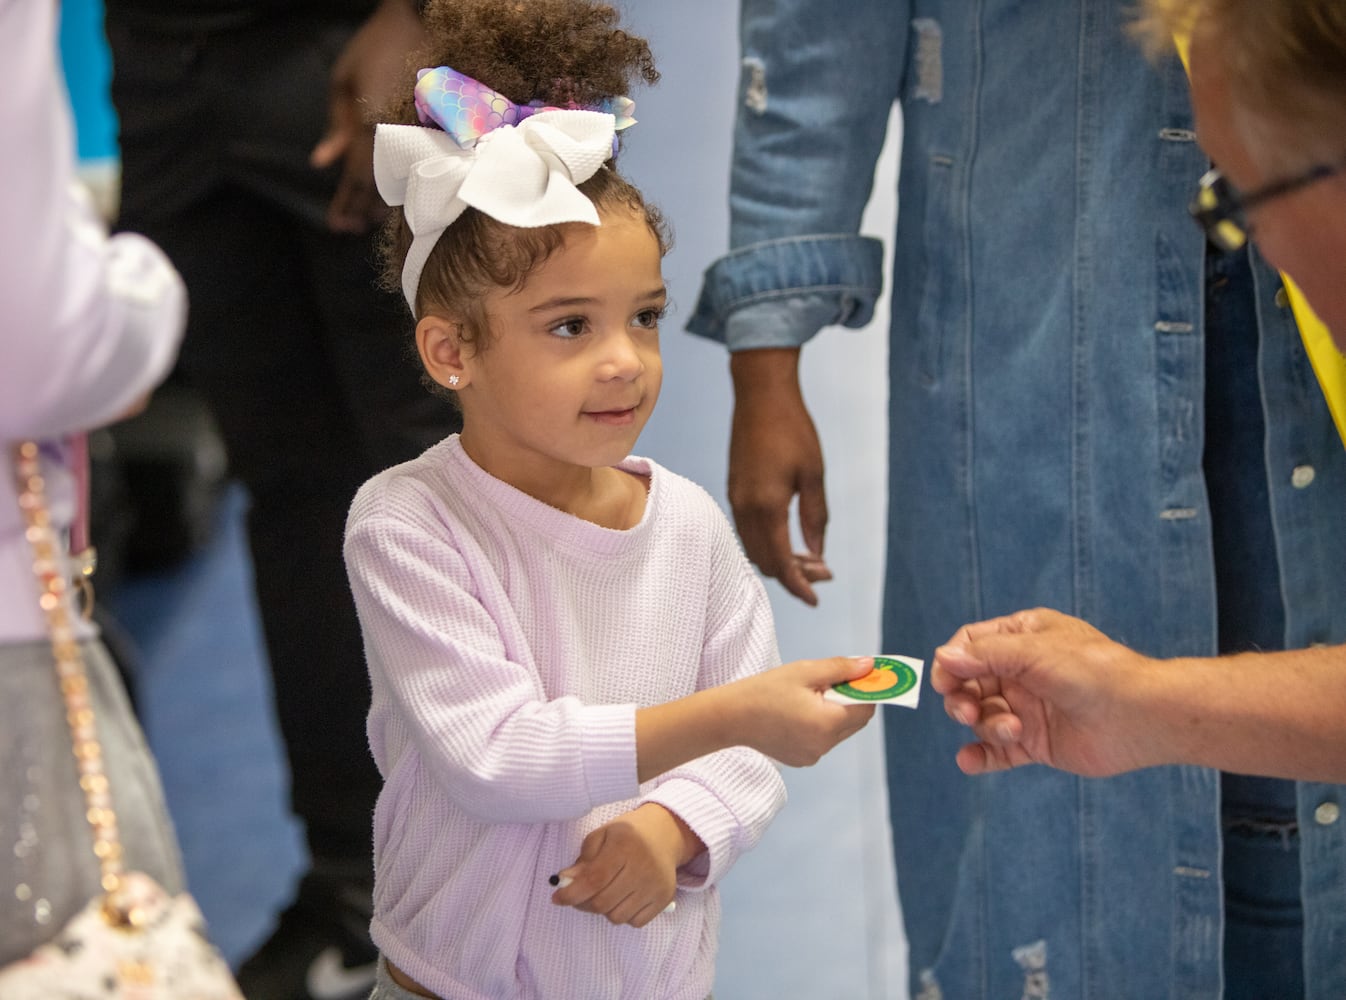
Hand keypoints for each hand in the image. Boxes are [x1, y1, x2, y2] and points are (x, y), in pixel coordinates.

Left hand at [311, 0, 424, 232]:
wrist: (428, 19)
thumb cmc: (378, 45)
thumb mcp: (342, 79)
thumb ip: (334, 125)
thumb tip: (322, 162)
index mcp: (371, 126)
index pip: (355, 178)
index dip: (345, 204)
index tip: (336, 225)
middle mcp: (399, 138)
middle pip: (379, 187)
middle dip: (362, 211)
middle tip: (347, 230)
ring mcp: (423, 136)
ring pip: (403, 180)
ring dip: (385, 204)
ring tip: (368, 221)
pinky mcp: (440, 131)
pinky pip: (421, 166)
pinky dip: (408, 184)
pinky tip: (399, 197)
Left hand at [551, 804, 697, 926]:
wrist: (664, 834)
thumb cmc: (627, 835)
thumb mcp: (602, 835)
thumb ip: (584, 858)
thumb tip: (566, 880)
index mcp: (625, 845)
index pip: (594, 879)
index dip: (572, 893)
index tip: (557, 898)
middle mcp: (644, 867)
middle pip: (603, 902)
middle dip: (583, 903)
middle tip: (578, 896)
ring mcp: (656, 885)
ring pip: (617, 916)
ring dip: (604, 910)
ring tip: (604, 894)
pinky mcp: (665, 899)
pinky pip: (635, 922)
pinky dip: (624, 915)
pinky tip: (622, 898)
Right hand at [728, 349, 831, 605]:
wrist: (760, 395)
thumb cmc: (793, 430)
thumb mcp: (813, 475)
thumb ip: (815, 518)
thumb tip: (816, 555)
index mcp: (766, 508)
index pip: (780, 563)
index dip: (798, 586)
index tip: (816, 600)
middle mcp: (745, 509)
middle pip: (764, 561)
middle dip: (793, 575)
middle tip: (823, 574)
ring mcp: (736, 500)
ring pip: (753, 548)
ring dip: (779, 560)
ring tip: (809, 559)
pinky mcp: (735, 491)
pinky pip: (747, 532)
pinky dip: (766, 544)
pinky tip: (787, 539)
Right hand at [733, 656, 874, 765]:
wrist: (730, 717)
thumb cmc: (764, 690)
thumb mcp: (805, 671)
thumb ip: (841, 669)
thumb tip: (869, 666)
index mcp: (827, 723)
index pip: (866, 708)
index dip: (868, 689)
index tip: (861, 674)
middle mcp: (824, 745)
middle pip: (855, 721)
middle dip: (851, 699)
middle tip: (832, 681)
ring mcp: (813, 756)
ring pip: (840, 731)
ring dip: (835, 712)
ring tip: (808, 696)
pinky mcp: (802, 760)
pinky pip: (823, 740)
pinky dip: (820, 725)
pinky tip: (798, 712)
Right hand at [931, 608, 1158, 777]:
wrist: (1141, 716)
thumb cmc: (1093, 672)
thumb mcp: (1034, 653)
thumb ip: (985, 655)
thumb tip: (942, 657)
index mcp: (1023, 638)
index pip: (971, 645)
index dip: (952, 662)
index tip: (944, 682)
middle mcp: (1022, 671)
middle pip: (970, 683)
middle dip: (963, 698)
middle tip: (967, 711)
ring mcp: (1028, 708)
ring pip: (983, 717)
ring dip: (987, 726)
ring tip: (1013, 732)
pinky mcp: (1036, 742)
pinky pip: (998, 751)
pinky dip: (980, 756)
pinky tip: (968, 761)